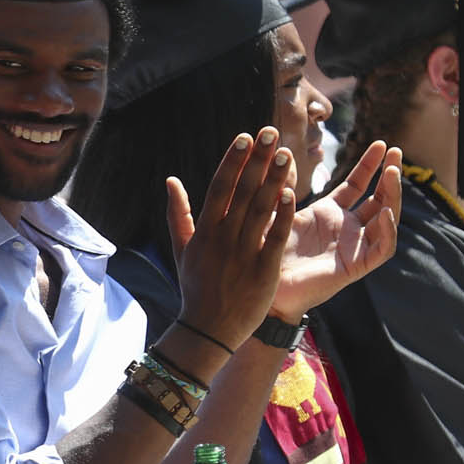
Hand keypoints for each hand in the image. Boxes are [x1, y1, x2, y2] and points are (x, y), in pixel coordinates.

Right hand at [168, 130, 294, 350]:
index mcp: (205, 230)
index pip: (220, 187)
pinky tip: (292, 193)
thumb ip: (178, 213)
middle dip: (258, 161)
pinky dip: (282, 215)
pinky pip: (274, 238)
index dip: (234, 160)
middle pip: (242, 192)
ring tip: (287, 154)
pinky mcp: (263, 271)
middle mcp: (223, 238)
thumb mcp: (181, 250)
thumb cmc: (195, 289)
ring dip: (274, 180)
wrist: (208, 331)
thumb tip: (171, 180)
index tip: (246, 136)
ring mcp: (243, 254)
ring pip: (260, 210)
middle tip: (271, 132)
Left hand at [269, 142, 402, 322]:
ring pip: (386, 220)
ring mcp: (353, 247)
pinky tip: (384, 212)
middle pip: (378, 198)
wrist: (262, 287)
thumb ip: (282, 185)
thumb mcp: (275, 211)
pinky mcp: (356, 267)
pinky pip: (382, 249)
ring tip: (392, 173)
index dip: (369, 165)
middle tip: (396, 152)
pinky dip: (387, 231)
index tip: (381, 144)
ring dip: (392, 197)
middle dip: (389, 175)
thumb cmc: (265, 251)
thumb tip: (282, 154)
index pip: (358, 185)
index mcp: (329, 213)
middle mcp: (346, 228)